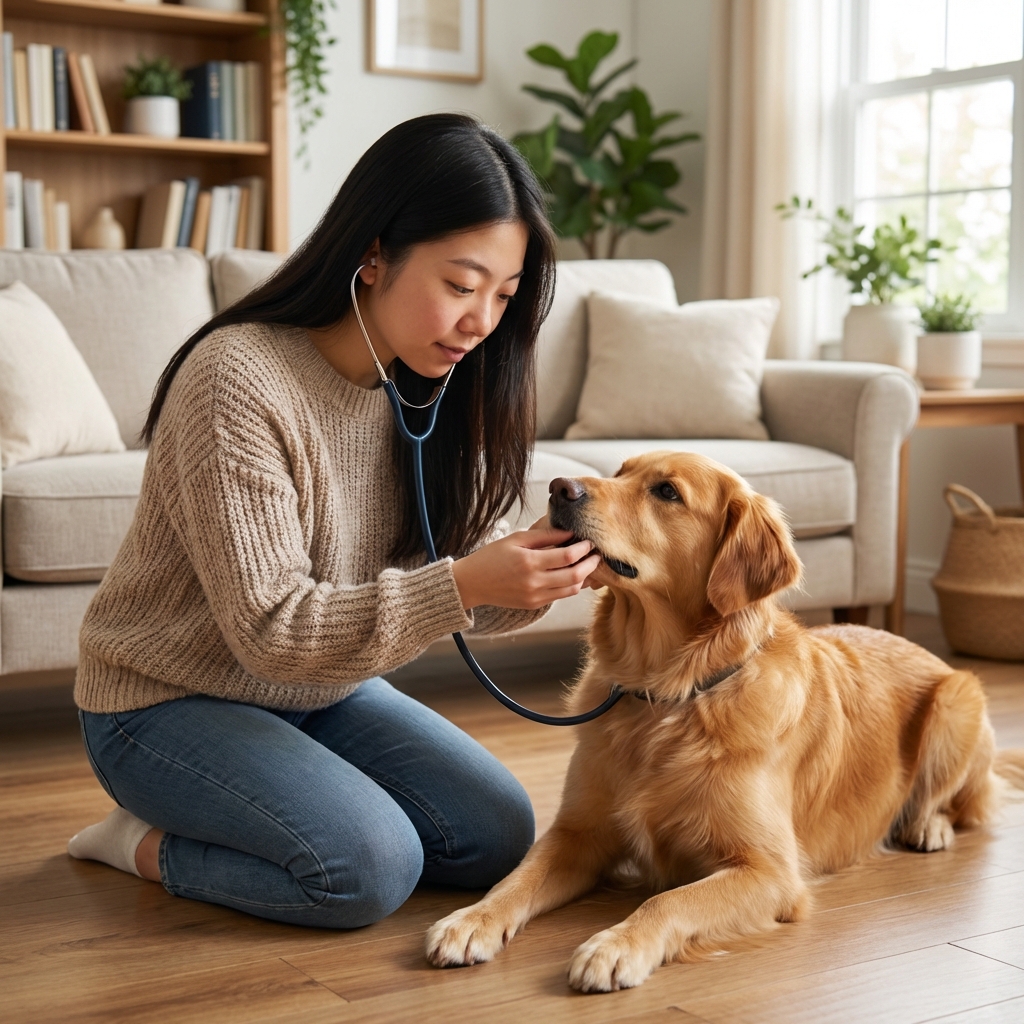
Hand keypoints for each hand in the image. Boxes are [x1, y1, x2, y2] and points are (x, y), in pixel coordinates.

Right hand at [451, 527, 600, 609]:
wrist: (472, 583)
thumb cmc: (492, 556)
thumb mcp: (516, 539)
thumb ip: (545, 536)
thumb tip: (569, 533)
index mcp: (529, 562)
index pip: (567, 556)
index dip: (583, 548)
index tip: (589, 541)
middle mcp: (534, 582)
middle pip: (575, 575)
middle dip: (590, 564)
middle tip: (597, 554)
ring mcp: (535, 596)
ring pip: (572, 589)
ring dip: (584, 577)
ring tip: (587, 564)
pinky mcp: (534, 605)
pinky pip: (561, 596)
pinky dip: (571, 586)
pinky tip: (573, 575)